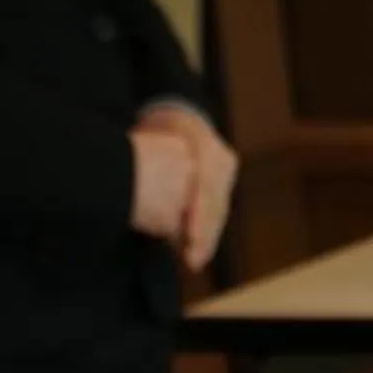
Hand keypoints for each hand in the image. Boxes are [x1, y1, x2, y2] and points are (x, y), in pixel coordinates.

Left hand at [138, 105, 239, 272]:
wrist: (176, 110)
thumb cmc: (153, 130)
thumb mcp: (146, 145)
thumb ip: (149, 176)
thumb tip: (150, 215)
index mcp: (200, 144)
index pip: (203, 189)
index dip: (198, 218)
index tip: (188, 242)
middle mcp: (219, 155)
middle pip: (215, 203)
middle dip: (204, 235)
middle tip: (193, 261)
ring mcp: (226, 166)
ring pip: (220, 209)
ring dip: (207, 238)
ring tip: (194, 260)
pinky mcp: (226, 176)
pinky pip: (219, 208)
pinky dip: (208, 230)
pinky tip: (199, 249)